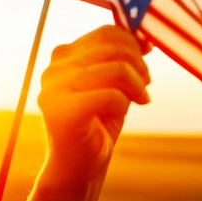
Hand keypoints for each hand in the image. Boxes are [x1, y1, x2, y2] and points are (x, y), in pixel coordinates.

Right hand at [37, 25, 150, 184]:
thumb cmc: (99, 121)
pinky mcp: (61, 111)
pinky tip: (124, 113)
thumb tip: (146, 37)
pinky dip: (125, 103)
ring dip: (137, 85)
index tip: (147, 52)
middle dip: (139, 65)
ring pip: (116, 69)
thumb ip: (124, 58)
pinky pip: (111, 95)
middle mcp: (54, 68)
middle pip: (114, 49)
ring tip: (141, 98)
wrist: (80, 166)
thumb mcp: (115, 83)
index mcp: (63, 56)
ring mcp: (54, 89)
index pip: (106, 33)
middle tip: (145, 83)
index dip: (133, 40)